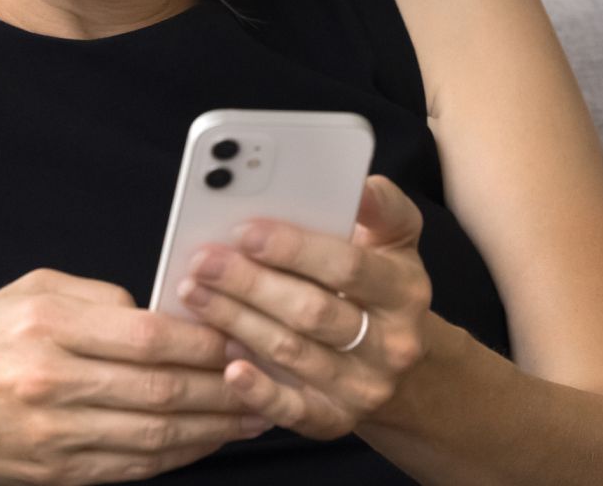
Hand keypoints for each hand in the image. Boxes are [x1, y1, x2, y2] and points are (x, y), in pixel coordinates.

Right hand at [0, 266, 274, 485]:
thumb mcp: (29, 290)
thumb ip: (97, 296)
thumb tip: (160, 311)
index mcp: (47, 327)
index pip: (146, 336)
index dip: (203, 340)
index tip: (239, 336)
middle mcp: (51, 383)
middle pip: (160, 391)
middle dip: (224, 387)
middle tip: (266, 378)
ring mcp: (55, 436)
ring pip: (156, 436)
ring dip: (215, 428)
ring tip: (254, 414)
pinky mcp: (57, 474)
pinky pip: (133, 467)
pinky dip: (178, 457)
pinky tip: (207, 442)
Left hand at [175, 173, 432, 442]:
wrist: (409, 371)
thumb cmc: (380, 287)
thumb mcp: (395, 242)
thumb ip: (380, 207)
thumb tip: (359, 184)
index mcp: (403, 291)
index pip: (347, 266)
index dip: (292, 248)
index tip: (244, 229)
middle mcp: (391, 344)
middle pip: (311, 311)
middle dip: (249, 282)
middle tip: (202, 259)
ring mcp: (363, 387)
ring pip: (292, 352)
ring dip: (236, 321)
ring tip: (193, 292)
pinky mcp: (335, 419)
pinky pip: (293, 410)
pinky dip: (258, 390)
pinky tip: (228, 365)